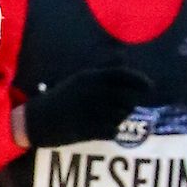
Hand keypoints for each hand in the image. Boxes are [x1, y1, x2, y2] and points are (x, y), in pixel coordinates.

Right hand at [20, 66, 154, 146]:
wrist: (36, 121)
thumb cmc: (58, 98)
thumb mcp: (78, 79)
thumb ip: (102, 69)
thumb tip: (123, 56)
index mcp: (90, 78)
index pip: (123, 75)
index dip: (140, 80)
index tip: (150, 86)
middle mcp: (93, 93)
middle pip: (127, 98)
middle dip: (130, 103)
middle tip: (125, 106)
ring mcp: (92, 112)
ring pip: (121, 115)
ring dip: (121, 117)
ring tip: (110, 117)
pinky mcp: (89, 130)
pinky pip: (112, 131)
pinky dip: (112, 131)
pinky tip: (104, 129)